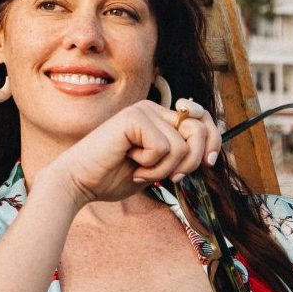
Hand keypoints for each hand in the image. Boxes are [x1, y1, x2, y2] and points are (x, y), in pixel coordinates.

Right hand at [38, 98, 218, 205]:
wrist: (79, 182)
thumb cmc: (112, 177)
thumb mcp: (156, 168)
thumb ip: (178, 158)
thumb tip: (209, 154)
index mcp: (159, 117)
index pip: (202, 120)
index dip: (213, 141)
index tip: (209, 163)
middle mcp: (153, 108)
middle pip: (199, 129)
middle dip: (191, 161)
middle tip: (170, 176)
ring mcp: (143, 111)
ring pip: (182, 145)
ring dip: (164, 169)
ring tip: (140, 170)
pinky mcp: (134, 118)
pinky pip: (163, 148)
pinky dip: (151, 166)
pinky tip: (130, 163)